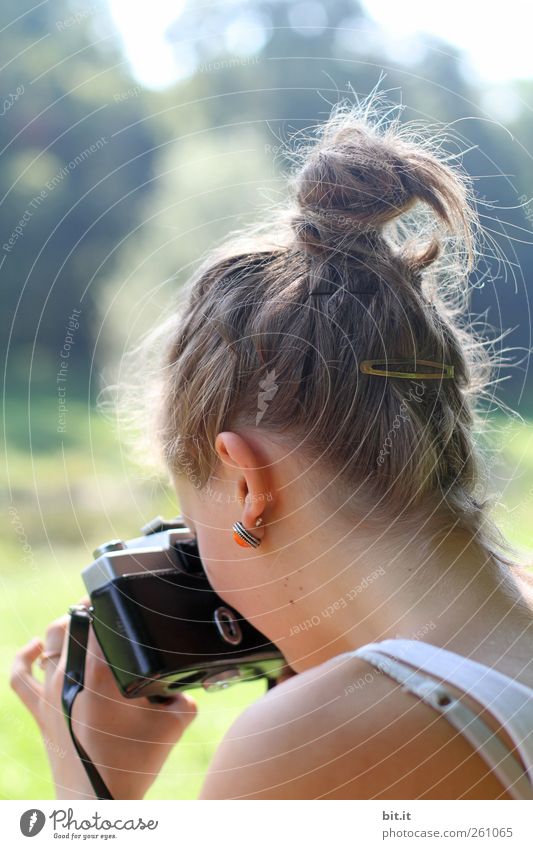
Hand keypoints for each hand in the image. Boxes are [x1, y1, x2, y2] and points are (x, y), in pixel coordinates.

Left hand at [10, 597, 197, 798]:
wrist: (100, 804)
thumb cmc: (133, 765)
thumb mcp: (175, 723)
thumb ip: (186, 695)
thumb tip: (186, 679)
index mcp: (99, 677)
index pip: (98, 622)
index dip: (108, 602)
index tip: (119, 595)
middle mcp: (68, 680)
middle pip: (69, 624)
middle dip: (87, 611)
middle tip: (106, 612)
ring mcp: (49, 696)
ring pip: (48, 643)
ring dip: (63, 628)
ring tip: (81, 624)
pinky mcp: (40, 713)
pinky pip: (20, 676)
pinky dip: (26, 656)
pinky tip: (38, 647)